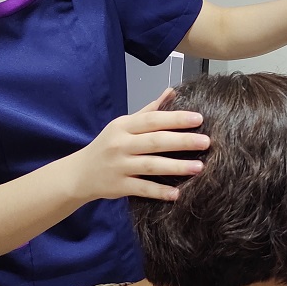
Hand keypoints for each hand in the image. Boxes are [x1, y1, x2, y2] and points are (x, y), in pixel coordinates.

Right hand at [71, 88, 209, 202]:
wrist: (79, 173)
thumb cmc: (108, 145)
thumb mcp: (123, 125)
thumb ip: (148, 111)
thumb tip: (171, 91)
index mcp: (124, 126)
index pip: (153, 120)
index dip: (176, 118)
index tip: (199, 118)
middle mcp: (120, 144)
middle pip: (155, 141)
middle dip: (182, 141)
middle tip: (207, 142)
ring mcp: (119, 166)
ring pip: (151, 166)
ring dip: (176, 166)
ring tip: (200, 167)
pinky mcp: (119, 186)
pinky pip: (142, 189)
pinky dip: (159, 191)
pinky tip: (177, 194)